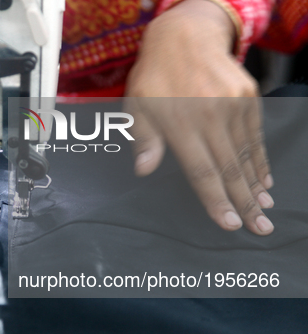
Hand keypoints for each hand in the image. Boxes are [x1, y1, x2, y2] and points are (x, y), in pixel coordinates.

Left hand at [125, 0, 273, 234]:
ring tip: (265, 210)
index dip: (216, 201)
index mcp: (181, 124)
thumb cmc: (154, 76)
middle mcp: (211, 117)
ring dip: (256, 185)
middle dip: (245, 203)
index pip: (202, 172)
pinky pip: (255, 136)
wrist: (184, 35)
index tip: (229, 224)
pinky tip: (264, 180)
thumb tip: (144, 170)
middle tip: (259, 229)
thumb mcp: (137, 106)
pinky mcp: (248, 98)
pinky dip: (260, 160)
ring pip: (246, 155)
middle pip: (230, 170)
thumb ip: (144, 139)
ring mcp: (233, 106)